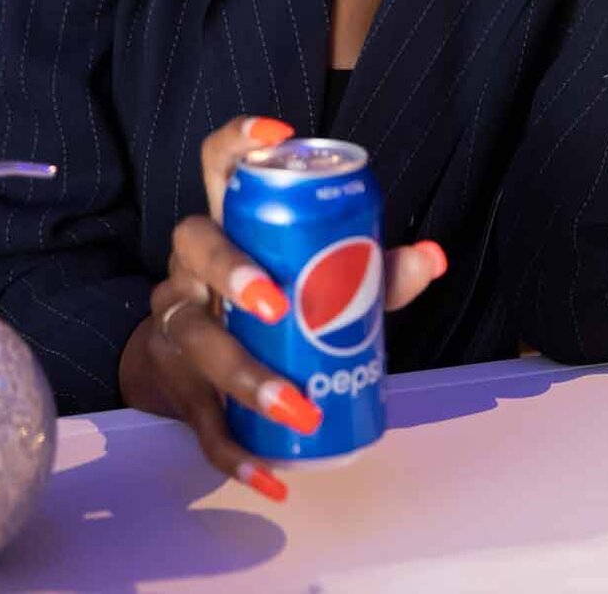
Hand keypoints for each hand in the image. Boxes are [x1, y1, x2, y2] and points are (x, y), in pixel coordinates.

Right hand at [119, 116, 446, 501]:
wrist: (188, 372)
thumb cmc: (263, 312)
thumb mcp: (314, 284)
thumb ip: (367, 270)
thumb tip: (431, 255)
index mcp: (228, 227)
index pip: (219, 165)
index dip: (240, 141)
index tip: (277, 133)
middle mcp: (190, 266)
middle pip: (193, 244)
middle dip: (234, 270)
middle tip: (276, 304)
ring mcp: (177, 324)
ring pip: (196, 337)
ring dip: (246, 374)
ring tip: (297, 407)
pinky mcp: (176, 386)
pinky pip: (200, 419)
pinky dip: (236, 451)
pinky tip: (273, 475)